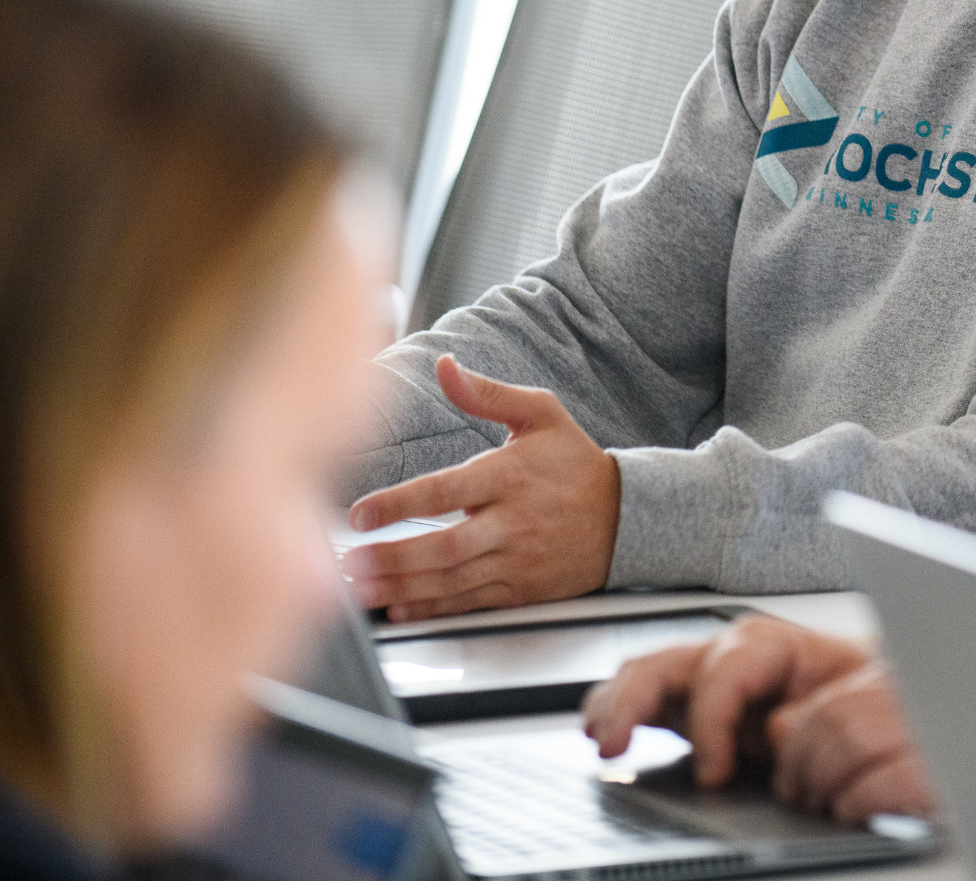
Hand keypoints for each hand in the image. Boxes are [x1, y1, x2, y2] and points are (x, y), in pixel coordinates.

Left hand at [342, 355, 619, 620]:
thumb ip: (487, 393)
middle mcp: (514, 521)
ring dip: (402, 587)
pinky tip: (399, 609)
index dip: (400, 504)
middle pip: (446, 546)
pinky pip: (470, 603)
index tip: (360, 514)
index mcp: (511, 475)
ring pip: (452, 581)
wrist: (627, 517)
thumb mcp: (541, 414)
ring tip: (360, 590)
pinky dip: (432, 609)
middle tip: (348, 564)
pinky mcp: (522, 590)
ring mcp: (518, 560)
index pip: (447, 491)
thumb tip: (445, 366)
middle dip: (393, 558)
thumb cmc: (575, 463)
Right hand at [584, 616, 937, 822]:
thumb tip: (780, 732)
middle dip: (637, 699)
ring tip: (601, 739)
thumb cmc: (871, 696)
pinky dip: (618, 711)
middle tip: (617, 746)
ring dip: (618, 703)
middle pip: (673, 660)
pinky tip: (604, 735)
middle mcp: (738, 655)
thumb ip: (825, 712)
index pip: (728, 667)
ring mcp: (711, 677)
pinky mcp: (695, 704)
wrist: (882, 696)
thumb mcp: (864, 701)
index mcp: (779, 646)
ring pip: (649, 672)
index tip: (714, 772)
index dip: (714, 718)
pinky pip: (646, 696)